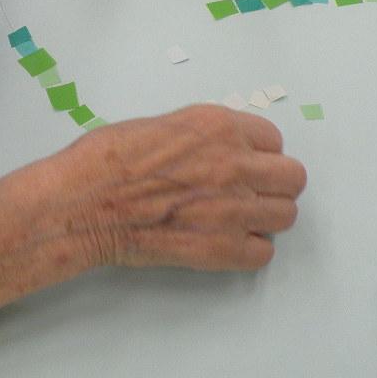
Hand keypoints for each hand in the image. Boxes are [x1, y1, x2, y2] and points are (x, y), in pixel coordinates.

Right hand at [29, 105, 305, 270]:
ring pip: (286, 215)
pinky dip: (248, 249)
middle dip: (274, 184)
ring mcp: (232, 209)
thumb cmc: (106, 161)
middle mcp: (234, 165)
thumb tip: (219, 149)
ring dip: (266, 216)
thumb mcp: (162, 125)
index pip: (273, 139)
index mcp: (218, 126)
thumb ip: (203, 136)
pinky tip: (226, 241)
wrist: (83, 204)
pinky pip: (263, 252)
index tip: (247, 162)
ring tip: (238, 217)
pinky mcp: (222, 249)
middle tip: (252, 190)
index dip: (258, 152)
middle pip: (292, 177)